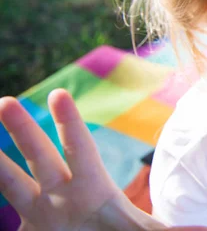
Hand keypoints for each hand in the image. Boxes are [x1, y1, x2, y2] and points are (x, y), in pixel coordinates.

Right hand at [0, 89, 178, 230]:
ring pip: (11, 183)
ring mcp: (39, 214)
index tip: (59, 93)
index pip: (80, 148)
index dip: (70, 124)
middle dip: (22, 130)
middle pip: (39, 156)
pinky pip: (3, 220)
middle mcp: (60, 194)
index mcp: (91, 187)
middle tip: (6, 102)